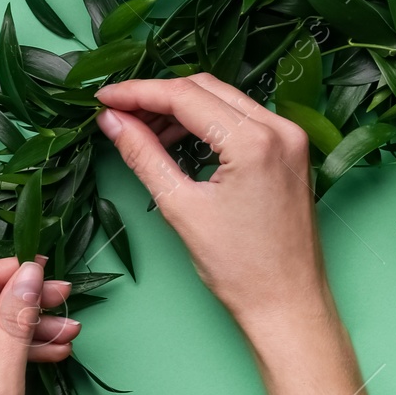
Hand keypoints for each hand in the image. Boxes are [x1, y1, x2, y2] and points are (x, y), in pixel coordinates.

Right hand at [95, 72, 328, 331]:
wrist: (288, 305)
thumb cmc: (240, 269)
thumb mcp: (181, 207)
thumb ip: (144, 155)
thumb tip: (112, 121)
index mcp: (255, 141)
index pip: (185, 96)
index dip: (137, 93)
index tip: (104, 98)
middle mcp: (280, 128)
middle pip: (206, 88)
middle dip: (157, 96)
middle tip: (117, 112)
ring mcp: (291, 138)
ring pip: (224, 99)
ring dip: (181, 108)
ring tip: (141, 129)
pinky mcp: (291, 151)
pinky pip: (242, 119)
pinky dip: (207, 122)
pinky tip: (177, 139)